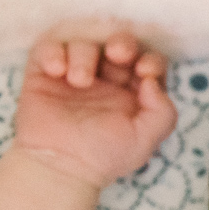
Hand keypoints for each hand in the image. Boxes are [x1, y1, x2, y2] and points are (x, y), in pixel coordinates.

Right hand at [12, 22, 177, 189]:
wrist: (60, 166)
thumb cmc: (103, 156)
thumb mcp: (145, 140)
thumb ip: (163, 112)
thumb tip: (151, 81)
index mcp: (133, 93)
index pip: (148, 63)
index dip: (150, 59)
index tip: (143, 71)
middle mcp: (106, 80)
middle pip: (119, 44)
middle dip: (122, 43)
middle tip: (117, 54)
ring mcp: (75, 74)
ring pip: (84, 43)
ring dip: (83, 56)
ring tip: (78, 81)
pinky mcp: (45, 73)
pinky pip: (49, 47)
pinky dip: (53, 52)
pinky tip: (56, 71)